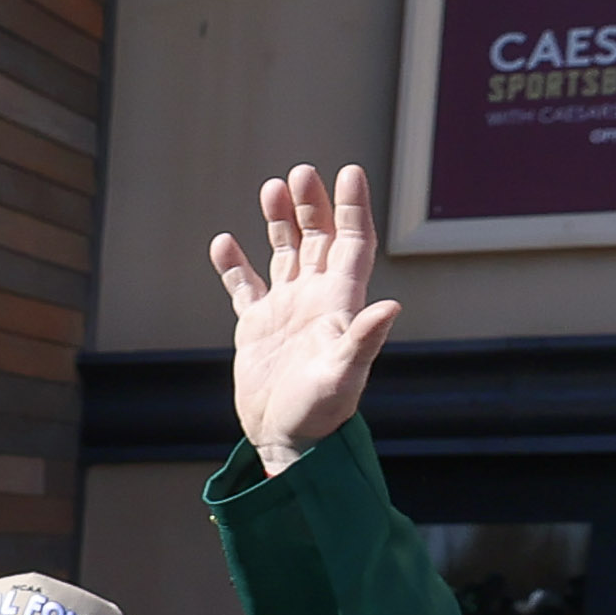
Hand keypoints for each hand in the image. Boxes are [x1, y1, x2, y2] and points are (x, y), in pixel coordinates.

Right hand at [210, 163, 404, 474]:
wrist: (286, 442)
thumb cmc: (320, 413)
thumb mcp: (343, 375)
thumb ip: (363, 339)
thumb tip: (392, 306)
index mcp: (340, 302)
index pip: (352, 242)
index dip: (352, 207)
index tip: (348, 172)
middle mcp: (315, 299)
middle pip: (319, 238)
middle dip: (312, 204)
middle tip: (300, 173)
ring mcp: (285, 310)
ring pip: (285, 252)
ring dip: (279, 220)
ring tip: (271, 188)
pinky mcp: (257, 327)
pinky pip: (245, 286)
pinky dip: (235, 264)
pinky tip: (223, 242)